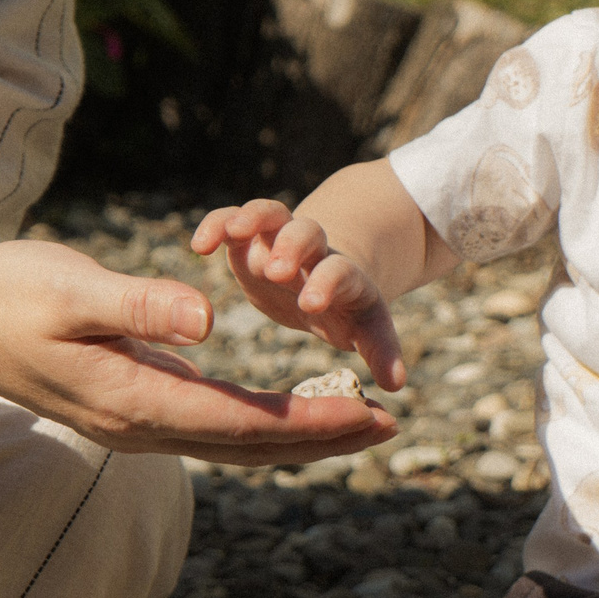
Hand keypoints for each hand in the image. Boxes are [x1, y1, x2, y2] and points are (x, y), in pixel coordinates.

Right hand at [0, 240, 395, 464]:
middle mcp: (142, 427)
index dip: (305, 420)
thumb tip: (206, 319)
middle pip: (248, 446)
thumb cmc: (9, 297)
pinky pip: (217, 428)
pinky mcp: (140, 408)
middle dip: (322, 438)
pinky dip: (266, 423)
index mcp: (131, 402)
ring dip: (301, 436)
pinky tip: (299, 411)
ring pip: (236, 443)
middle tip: (391, 425)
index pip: (236, 422)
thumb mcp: (69, 289)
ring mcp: (140, 425)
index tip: (363, 410)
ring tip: (363, 423)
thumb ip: (138, 305)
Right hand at [188, 198, 408, 389]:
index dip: (326, 284)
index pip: (339, 272)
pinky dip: (219, 224)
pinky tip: (200, 245)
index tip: (312, 304)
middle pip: (308, 234)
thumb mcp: (364, 329)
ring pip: (272, 215)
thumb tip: (398, 381)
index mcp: (344, 277)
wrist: (318, 284)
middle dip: (293, 247)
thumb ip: (380, 349)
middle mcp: (313, 252)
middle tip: (277, 269)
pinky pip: (232, 221)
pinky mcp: (248, 240)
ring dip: (254, 219)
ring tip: (233, 232)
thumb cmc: (343, 314)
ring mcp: (279, 240)